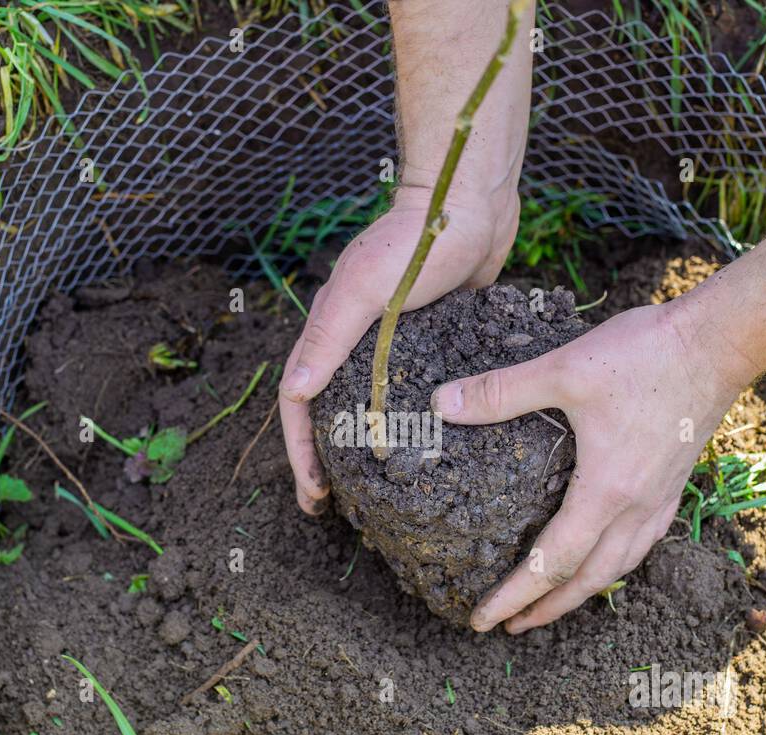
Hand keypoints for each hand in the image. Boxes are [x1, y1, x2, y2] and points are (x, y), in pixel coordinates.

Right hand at [280, 183, 518, 513]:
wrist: (471, 197)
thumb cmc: (417, 239)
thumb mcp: (367, 288)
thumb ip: (331, 335)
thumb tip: (295, 392)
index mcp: (331, 328)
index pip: (299, 402)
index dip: (300, 452)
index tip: (314, 494)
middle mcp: (355, 338)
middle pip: (328, 409)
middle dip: (324, 460)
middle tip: (333, 506)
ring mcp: (393, 338)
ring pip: (367, 403)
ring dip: (363, 446)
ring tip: (375, 489)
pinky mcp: (432, 336)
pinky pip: (413, 388)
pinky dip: (410, 420)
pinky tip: (429, 446)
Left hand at [429, 299, 751, 633]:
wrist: (720, 341)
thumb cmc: (646, 355)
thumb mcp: (563, 370)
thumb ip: (500, 392)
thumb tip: (441, 404)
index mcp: (605, 492)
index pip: (552, 563)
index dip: (514, 596)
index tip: (484, 620)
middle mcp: (636, 507)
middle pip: (588, 579)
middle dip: (546, 609)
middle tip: (511, 626)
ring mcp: (661, 497)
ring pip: (619, 565)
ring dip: (582, 591)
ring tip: (554, 603)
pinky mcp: (675, 482)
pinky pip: (642, 541)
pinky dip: (615, 561)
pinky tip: (606, 553)